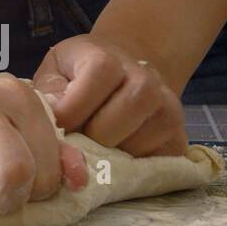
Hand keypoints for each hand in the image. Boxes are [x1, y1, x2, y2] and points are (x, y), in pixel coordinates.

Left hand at [33, 34, 187, 156]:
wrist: (121, 75)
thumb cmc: (77, 78)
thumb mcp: (53, 73)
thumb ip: (47, 96)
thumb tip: (52, 131)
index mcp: (108, 57)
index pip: (100, 75)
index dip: (73, 108)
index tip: (59, 124)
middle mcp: (146, 78)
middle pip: (120, 116)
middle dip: (91, 137)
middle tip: (79, 140)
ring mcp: (168, 108)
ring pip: (138, 144)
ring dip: (111, 156)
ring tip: (98, 149)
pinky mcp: (178, 138)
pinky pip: (156, 162)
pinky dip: (131, 168)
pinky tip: (118, 157)